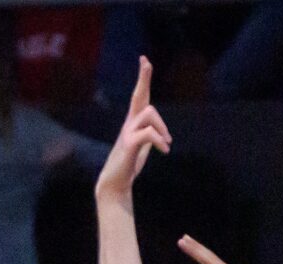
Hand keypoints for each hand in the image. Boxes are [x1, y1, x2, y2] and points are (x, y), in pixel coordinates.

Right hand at [95, 57, 170, 199]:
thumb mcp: (143, 148)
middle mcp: (129, 123)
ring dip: (162, 127)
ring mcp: (128, 132)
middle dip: (143, 78)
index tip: (144, 60)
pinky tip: (165, 151)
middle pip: (139, 96)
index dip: (143, 79)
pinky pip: (148, 133)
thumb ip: (151, 137)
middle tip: (146, 60)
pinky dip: (159, 140)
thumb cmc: (128, 165)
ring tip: (166, 144)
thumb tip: (163, 134)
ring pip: (149, 113)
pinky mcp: (129, 144)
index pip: (139, 97)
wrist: (116, 183)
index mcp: (134, 122)